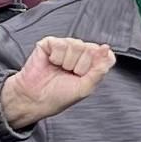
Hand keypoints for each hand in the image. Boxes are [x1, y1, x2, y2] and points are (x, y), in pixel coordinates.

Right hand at [0, 37, 114, 129]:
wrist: (35, 98)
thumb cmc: (58, 95)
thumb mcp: (86, 87)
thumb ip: (100, 69)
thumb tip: (106, 49)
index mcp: (91, 64)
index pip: (105, 55)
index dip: (97, 65)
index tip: (85, 76)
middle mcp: (81, 53)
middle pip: (92, 49)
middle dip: (80, 66)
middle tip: (69, 75)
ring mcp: (66, 46)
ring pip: (77, 45)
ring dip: (68, 62)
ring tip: (60, 70)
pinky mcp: (51, 43)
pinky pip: (61, 43)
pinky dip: (57, 57)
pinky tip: (52, 63)